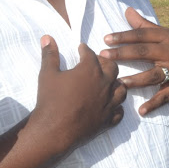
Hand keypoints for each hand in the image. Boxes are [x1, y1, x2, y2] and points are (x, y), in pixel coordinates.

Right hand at [25, 36, 126, 156]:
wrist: (53, 130)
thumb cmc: (50, 100)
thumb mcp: (47, 74)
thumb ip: (50, 54)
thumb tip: (47, 37)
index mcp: (90, 70)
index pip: (91, 54)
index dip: (85, 50)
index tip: (82, 49)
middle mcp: (104, 84)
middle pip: (113, 68)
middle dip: (105, 63)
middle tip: (96, 64)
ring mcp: (108, 103)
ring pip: (121, 89)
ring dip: (115, 84)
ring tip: (107, 84)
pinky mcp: (108, 119)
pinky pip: (119, 112)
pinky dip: (116, 107)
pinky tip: (110, 105)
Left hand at [100, 7, 168, 114]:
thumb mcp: (167, 34)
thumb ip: (145, 25)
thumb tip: (127, 11)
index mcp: (167, 37)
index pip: (142, 35)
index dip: (124, 36)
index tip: (106, 39)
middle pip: (144, 52)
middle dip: (123, 53)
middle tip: (104, 56)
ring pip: (153, 75)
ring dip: (136, 79)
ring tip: (120, 82)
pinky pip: (165, 96)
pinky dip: (154, 104)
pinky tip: (141, 110)